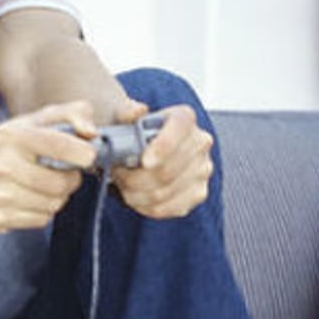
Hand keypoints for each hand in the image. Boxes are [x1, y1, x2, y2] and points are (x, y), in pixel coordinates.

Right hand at [0, 101, 98, 231]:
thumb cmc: (17, 142)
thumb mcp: (42, 119)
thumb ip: (74, 113)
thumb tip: (91, 132)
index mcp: (11, 137)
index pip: (59, 146)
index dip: (83, 153)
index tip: (86, 156)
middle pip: (59, 184)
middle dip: (71, 180)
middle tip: (65, 174)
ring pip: (52, 205)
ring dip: (58, 196)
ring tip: (47, 185)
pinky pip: (41, 220)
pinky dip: (43, 211)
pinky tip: (32, 198)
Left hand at [111, 102, 213, 218]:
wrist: (140, 150)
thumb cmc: (131, 134)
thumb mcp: (123, 118)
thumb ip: (126, 112)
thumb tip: (136, 111)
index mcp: (184, 118)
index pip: (179, 128)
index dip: (163, 146)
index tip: (143, 161)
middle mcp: (200, 142)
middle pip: (167, 169)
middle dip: (135, 177)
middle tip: (116, 175)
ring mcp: (202, 169)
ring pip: (164, 192)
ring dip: (135, 193)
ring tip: (121, 185)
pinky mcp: (198, 193)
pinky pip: (168, 207)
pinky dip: (144, 206)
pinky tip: (134, 197)